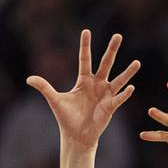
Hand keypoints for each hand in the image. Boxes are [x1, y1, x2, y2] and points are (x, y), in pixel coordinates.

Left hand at [28, 30, 138, 150]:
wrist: (76, 136)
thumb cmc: (67, 118)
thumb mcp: (55, 100)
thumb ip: (44, 87)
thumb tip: (29, 79)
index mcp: (84, 80)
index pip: (85, 59)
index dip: (85, 45)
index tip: (86, 31)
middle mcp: (97, 84)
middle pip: (106, 63)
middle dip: (112, 50)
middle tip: (118, 35)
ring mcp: (105, 95)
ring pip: (118, 80)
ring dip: (128, 72)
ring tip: (137, 62)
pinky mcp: (110, 107)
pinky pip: (119, 99)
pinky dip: (125, 94)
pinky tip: (130, 87)